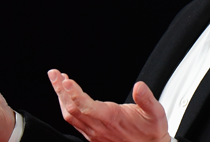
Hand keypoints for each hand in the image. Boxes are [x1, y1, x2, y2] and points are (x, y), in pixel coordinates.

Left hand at [48, 69, 170, 141]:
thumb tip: (139, 87)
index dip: (74, 93)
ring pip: (70, 115)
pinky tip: (66, 95)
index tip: (66, 80)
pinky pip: (74, 120)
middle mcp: (98, 127)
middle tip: (54, 74)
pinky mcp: (92, 134)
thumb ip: (147, 100)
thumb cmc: (151, 131)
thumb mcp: (155, 114)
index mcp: (111, 119)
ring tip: (57, 80)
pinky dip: (66, 105)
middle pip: (72, 108)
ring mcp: (93, 132)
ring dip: (61, 97)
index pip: (86, 106)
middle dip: (60, 90)